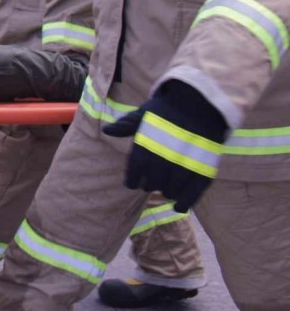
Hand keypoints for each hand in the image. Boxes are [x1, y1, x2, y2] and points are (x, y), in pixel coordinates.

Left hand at [102, 81, 226, 212]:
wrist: (200, 104)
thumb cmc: (167, 109)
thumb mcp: (143, 114)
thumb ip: (126, 125)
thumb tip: (107, 131)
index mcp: (145, 147)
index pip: (134, 172)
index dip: (132, 179)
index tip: (132, 182)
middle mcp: (163, 160)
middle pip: (152, 183)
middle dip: (149, 184)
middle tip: (151, 182)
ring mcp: (184, 167)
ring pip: (170, 191)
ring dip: (166, 191)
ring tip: (165, 188)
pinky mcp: (203, 172)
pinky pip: (192, 195)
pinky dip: (184, 203)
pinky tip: (178, 206)